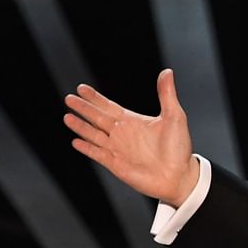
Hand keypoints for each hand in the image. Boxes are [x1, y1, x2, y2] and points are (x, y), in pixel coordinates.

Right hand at [63, 69, 198, 205]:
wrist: (179, 176)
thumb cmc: (179, 148)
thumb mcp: (174, 117)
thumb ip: (166, 94)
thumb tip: (167, 72)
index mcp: (133, 121)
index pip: (109, 106)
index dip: (95, 98)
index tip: (81, 88)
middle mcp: (123, 134)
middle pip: (97, 118)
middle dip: (83, 108)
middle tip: (69, 98)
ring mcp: (118, 149)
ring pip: (93, 134)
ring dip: (80, 126)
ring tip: (67, 117)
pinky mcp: (115, 164)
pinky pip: (96, 154)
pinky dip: (86, 148)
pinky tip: (76, 141)